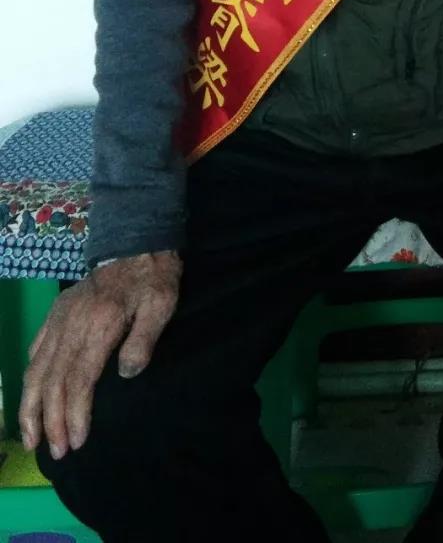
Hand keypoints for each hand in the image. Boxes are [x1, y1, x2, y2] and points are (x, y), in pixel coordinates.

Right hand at [19, 250, 181, 459]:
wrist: (136, 241)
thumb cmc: (154, 277)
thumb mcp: (161, 304)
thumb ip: (143, 339)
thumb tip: (127, 374)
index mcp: (99, 324)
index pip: (80, 379)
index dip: (75, 413)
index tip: (77, 441)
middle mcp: (71, 324)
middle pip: (52, 381)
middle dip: (51, 421)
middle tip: (57, 452)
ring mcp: (60, 319)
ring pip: (36, 369)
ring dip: (31, 407)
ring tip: (32, 439)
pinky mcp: (56, 313)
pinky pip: (36, 349)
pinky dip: (30, 377)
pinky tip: (29, 399)